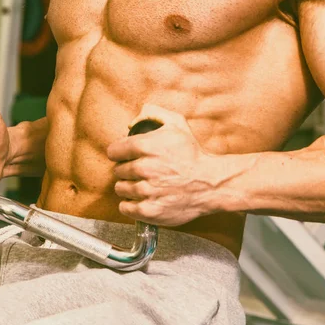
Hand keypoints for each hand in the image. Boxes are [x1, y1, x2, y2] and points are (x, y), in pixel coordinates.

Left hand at [107, 104, 214, 225]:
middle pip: (118, 170)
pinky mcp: (149, 211)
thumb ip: (153, 113)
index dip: (119, 153)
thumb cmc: (192, 154)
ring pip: (120, 188)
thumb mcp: (177, 124)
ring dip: (128, 187)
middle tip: (141, 171)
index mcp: (147, 146)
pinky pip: (126, 207)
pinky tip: (142, 199)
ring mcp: (147, 191)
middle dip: (126, 169)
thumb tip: (131, 123)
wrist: (210, 184)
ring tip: (143, 184)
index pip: (114, 151)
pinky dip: (130, 204)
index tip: (126, 156)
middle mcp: (144, 168)